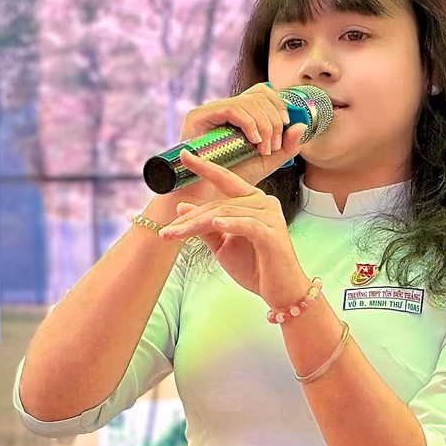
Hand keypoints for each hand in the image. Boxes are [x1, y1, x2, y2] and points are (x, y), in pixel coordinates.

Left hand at [157, 132, 312, 307]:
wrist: (280, 291)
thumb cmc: (255, 267)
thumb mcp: (223, 245)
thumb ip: (205, 226)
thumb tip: (181, 206)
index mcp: (253, 201)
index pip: (225, 180)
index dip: (205, 167)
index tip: (183, 154)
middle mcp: (263, 202)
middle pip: (219, 203)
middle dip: (190, 218)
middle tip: (165, 231)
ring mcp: (270, 216)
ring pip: (226, 213)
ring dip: (197, 225)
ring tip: (175, 235)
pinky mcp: (272, 233)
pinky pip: (246, 224)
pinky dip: (230, 224)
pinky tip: (215, 224)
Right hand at [180, 83, 302, 169]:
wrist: (208, 198)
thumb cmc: (234, 181)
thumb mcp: (268, 162)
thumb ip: (286, 146)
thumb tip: (302, 125)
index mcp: (240, 115)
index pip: (263, 93)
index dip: (279, 104)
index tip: (287, 124)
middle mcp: (225, 109)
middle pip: (259, 94)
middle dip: (274, 119)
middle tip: (273, 145)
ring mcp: (211, 111)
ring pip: (248, 101)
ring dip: (264, 125)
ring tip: (263, 149)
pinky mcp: (199, 116)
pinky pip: (232, 108)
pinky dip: (249, 123)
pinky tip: (253, 141)